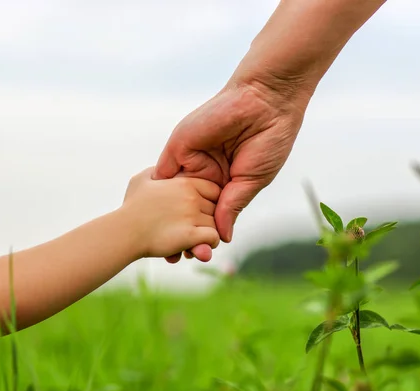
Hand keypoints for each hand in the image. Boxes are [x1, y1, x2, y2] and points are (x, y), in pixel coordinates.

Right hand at [121, 167, 220, 260]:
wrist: (123, 231)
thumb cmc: (131, 207)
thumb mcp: (141, 179)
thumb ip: (157, 171)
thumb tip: (163, 170)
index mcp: (184, 183)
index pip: (214, 189)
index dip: (209, 201)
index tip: (200, 211)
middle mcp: (191, 197)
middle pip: (216, 207)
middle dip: (209, 218)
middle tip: (198, 228)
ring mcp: (191, 216)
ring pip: (216, 224)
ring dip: (209, 233)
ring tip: (197, 239)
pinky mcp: (190, 235)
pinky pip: (214, 238)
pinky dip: (209, 244)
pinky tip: (197, 246)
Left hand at [154, 81, 307, 262]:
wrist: (265, 101)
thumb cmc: (268, 141)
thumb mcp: (250, 181)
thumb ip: (231, 207)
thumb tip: (222, 237)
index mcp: (225, 182)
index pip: (208, 213)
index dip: (201, 234)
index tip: (195, 256)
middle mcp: (205, 173)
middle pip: (187, 209)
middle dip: (180, 232)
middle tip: (173, 260)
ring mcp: (191, 161)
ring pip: (173, 197)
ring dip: (166, 220)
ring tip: (161, 248)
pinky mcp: (179, 148)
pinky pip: (163, 175)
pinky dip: (157, 196)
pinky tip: (151, 219)